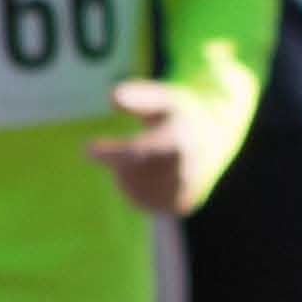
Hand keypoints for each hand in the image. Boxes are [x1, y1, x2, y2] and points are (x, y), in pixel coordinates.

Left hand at [85, 77, 244, 218]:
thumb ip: (139, 97)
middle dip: (116, 163)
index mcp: (181, 139)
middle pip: (137, 175)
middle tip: (98, 150)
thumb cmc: (178, 113)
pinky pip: (145, 203)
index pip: (140, 152)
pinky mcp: (181, 205)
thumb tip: (111, 97)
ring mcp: (185, 191)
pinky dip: (133, 189)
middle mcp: (187, 169)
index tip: (88, 149)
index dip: (112, 153)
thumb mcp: (163, 98)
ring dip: (122, 176)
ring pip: (137, 192)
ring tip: (131, 158)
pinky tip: (140, 173)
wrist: (213, 137)